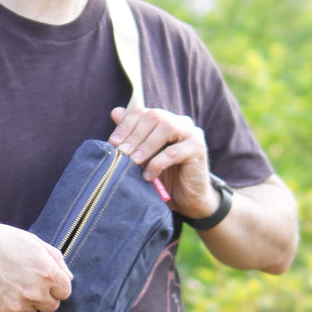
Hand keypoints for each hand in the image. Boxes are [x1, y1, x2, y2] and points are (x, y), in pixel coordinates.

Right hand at [0, 221, 73, 311]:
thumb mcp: (32, 242)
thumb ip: (55, 260)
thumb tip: (68, 276)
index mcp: (48, 273)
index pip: (65, 292)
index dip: (56, 286)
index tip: (46, 281)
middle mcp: (35, 292)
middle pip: (50, 306)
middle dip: (43, 296)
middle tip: (26, 281)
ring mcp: (17, 304)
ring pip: (30, 310)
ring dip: (24, 300)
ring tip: (7, 281)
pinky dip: (4, 303)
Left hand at [108, 106, 217, 221]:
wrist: (186, 200)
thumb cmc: (163, 176)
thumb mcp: (143, 156)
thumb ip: (132, 136)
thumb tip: (115, 112)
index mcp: (166, 120)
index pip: (143, 112)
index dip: (126, 125)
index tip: (113, 142)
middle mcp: (180, 122)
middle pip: (155, 116)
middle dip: (135, 135)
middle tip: (122, 153)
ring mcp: (192, 133)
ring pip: (167, 128)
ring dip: (146, 145)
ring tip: (134, 162)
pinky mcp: (199, 149)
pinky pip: (175, 152)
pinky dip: (158, 163)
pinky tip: (148, 175)